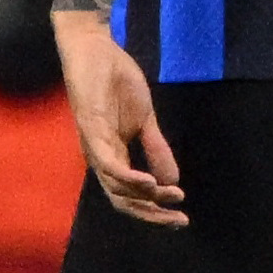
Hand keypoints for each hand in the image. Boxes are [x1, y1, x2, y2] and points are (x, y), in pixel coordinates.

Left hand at [54, 13, 186, 225]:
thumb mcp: (145, 120)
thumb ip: (156, 149)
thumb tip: (172, 180)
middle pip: (122, 200)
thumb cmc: (116, 83)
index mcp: (113, 156)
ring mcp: (94, 145)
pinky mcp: (91, 129)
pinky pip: (108, 162)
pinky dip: (127, 176)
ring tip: (171, 197)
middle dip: (150, 214)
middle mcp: (100, 157)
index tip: (181, 218)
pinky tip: (148, 182)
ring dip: (143, 197)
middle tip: (179, 220)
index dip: (154, 212)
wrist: (96, 51)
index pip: (131, 196)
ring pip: (114, 186)